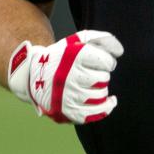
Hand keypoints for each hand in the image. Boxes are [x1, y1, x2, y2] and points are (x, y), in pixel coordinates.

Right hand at [6, 30, 122, 123]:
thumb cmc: (61, 57)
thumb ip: (101, 39)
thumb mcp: (77, 40)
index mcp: (73, 57)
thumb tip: (119, 51)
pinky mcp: (68, 111)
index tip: (101, 62)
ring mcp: (68, 95)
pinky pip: (95, 113)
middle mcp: (70, 76)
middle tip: (92, 73)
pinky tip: (109, 101)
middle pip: (103, 78)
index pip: (106, 61)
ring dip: (101, 89)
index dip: (108, 61)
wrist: (33, 76)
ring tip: (92, 85)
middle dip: (102, 75)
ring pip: (101, 95)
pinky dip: (106, 107)